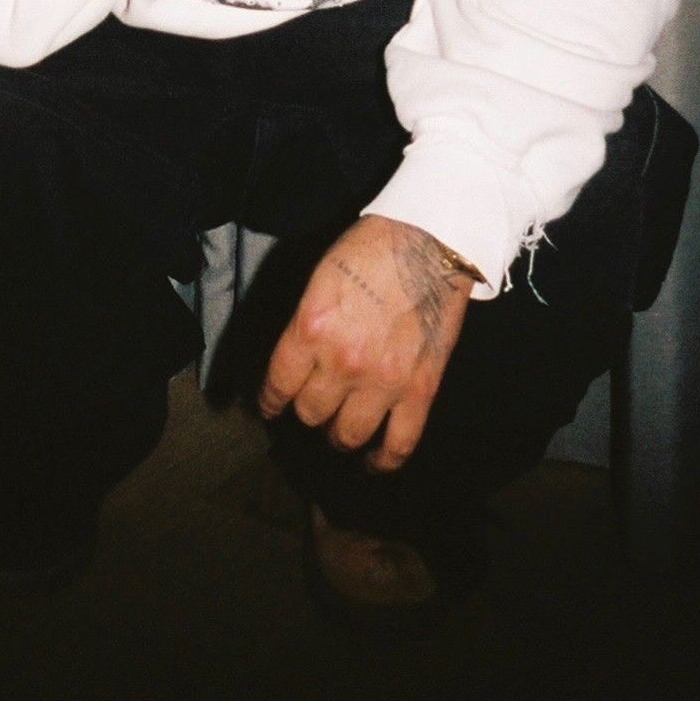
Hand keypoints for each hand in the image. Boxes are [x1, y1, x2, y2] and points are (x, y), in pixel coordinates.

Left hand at [257, 216, 475, 471]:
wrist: (429, 239)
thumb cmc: (370, 249)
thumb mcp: (319, 279)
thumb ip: (304, 324)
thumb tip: (292, 361)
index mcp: (311, 327)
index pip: (277, 385)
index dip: (270, 401)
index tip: (270, 406)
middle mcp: (342, 361)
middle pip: (309, 413)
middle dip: (307, 409)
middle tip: (314, 401)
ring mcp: (383, 380)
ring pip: (347, 434)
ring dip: (339, 434)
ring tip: (340, 427)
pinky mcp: (420, 389)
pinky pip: (399, 443)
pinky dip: (383, 460)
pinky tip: (373, 461)